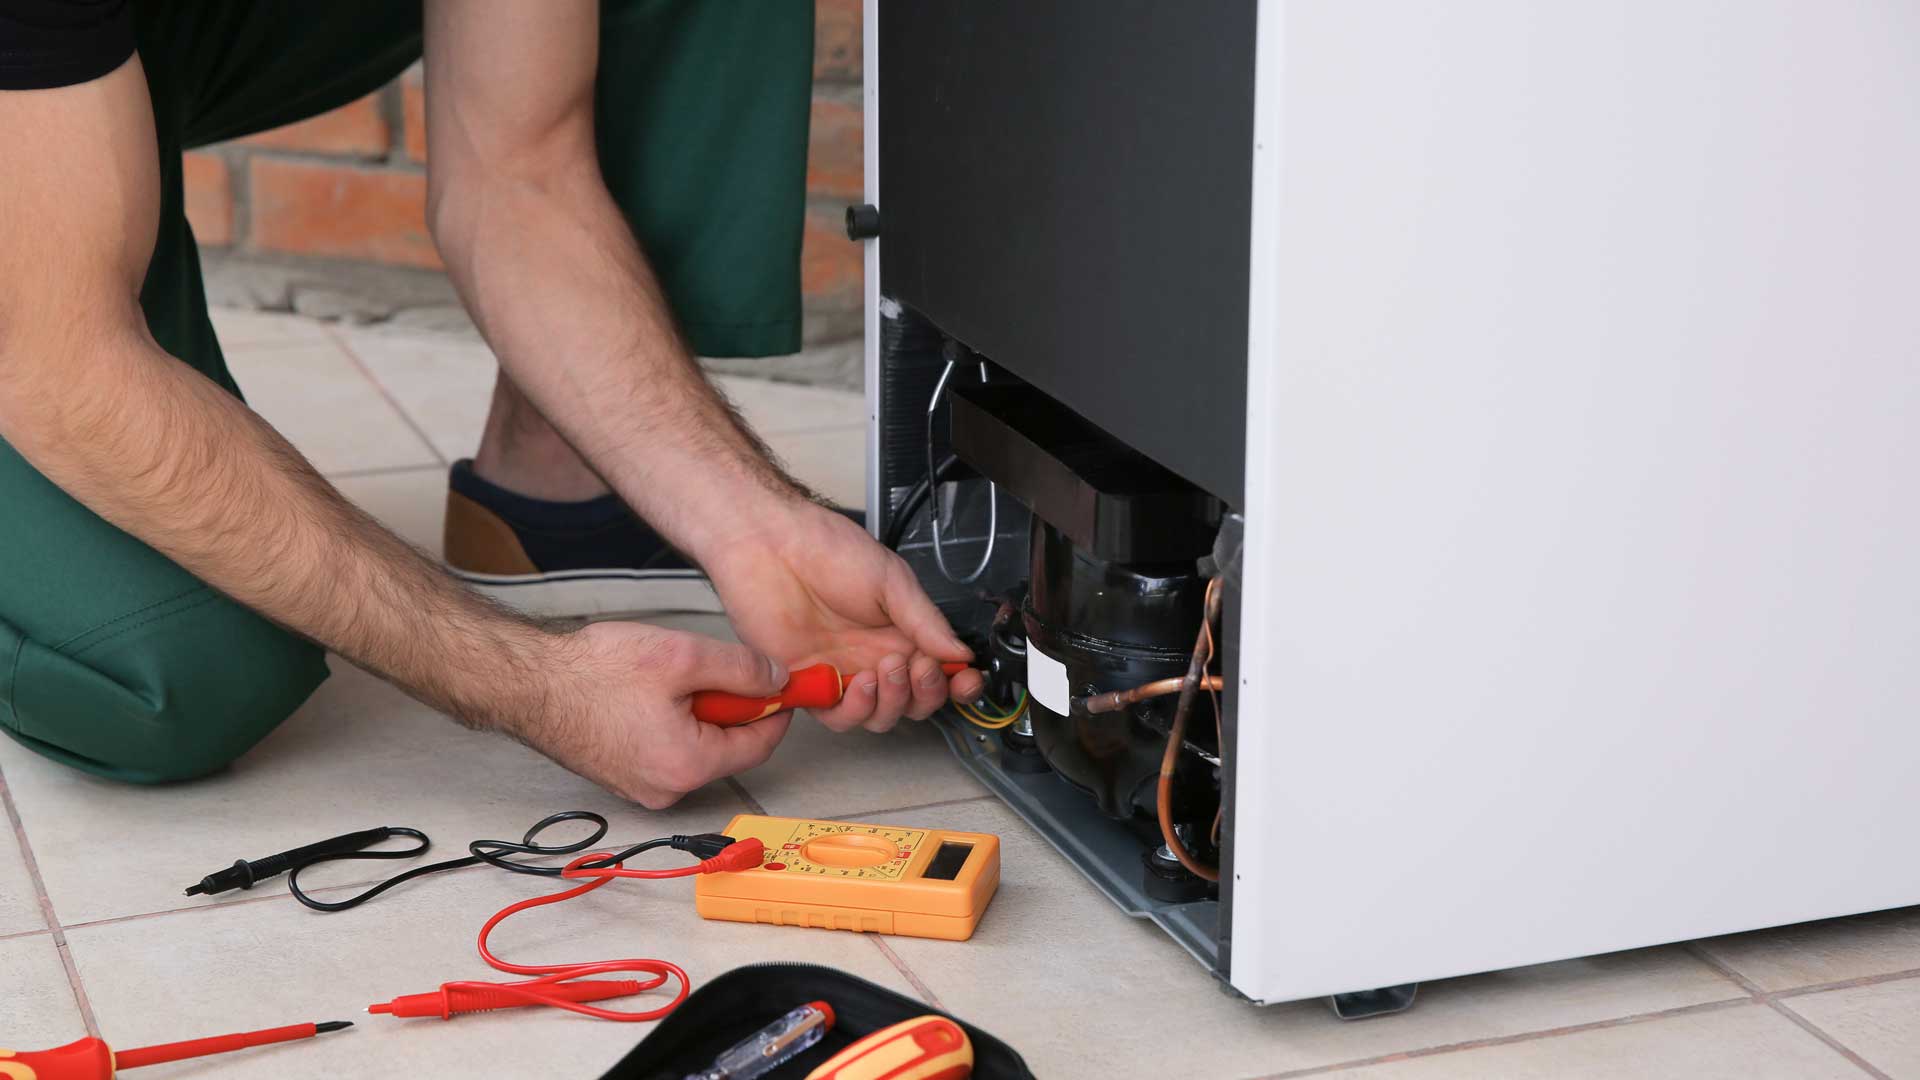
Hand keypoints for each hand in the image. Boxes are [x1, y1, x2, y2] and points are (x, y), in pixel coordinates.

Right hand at [517, 621, 791, 807]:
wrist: (529, 683)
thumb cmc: (593, 672)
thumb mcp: (683, 656)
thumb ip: (742, 669)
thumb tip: (777, 679)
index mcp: (688, 766)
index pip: (761, 745)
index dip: (777, 709)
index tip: (785, 684)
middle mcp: (667, 789)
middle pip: (729, 748)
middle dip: (732, 707)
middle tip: (712, 669)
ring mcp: (642, 788)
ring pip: (698, 747)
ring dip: (700, 713)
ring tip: (671, 678)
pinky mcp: (623, 777)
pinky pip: (668, 750)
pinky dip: (673, 722)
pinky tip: (650, 693)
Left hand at [706, 501, 986, 732]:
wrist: (773, 545)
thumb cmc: (827, 550)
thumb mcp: (892, 580)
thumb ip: (926, 621)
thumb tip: (960, 652)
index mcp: (901, 631)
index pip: (938, 671)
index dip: (956, 684)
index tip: (966, 681)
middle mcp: (874, 656)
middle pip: (913, 702)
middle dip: (925, 693)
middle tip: (919, 667)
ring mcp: (843, 671)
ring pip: (879, 717)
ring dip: (892, 703)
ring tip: (886, 671)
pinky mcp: (808, 683)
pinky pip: (837, 717)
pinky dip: (854, 709)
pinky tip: (858, 683)